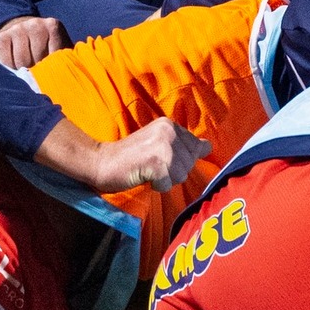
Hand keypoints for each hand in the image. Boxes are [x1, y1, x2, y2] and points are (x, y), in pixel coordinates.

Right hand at [0, 16, 66, 68]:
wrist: (21, 29)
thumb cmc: (45, 43)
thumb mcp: (60, 45)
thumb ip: (65, 56)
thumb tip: (66, 75)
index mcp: (52, 26)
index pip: (55, 56)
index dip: (53, 66)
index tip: (52, 68)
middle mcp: (34, 25)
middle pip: (38, 60)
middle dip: (38, 68)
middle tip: (38, 66)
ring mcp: (16, 29)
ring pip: (22, 62)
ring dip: (24, 68)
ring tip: (28, 64)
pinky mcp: (0, 37)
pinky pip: (7, 61)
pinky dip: (11, 66)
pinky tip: (15, 61)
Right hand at [36, 117, 210, 193]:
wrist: (100, 162)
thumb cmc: (131, 158)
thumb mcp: (159, 144)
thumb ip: (183, 145)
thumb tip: (208, 146)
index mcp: (171, 125)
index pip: (197, 148)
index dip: (181, 160)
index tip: (160, 158)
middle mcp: (169, 131)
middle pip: (190, 164)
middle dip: (173, 171)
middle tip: (151, 165)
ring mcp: (163, 146)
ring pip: (181, 175)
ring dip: (165, 179)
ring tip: (147, 170)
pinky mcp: (157, 162)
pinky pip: (168, 183)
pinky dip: (157, 185)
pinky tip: (144, 176)